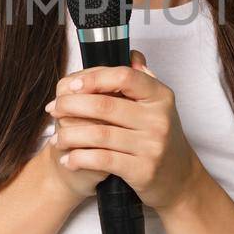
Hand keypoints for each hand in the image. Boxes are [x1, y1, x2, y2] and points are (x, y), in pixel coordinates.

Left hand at [44, 51, 202, 211]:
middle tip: (53, 109)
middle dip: (71, 106)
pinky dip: (79, 158)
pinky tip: (68, 159)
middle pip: (105, 105)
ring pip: (98, 134)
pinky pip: (102, 160)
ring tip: (56, 138)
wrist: (179, 178)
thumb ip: (142, 80)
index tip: (72, 85)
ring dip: (69, 136)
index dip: (94, 78)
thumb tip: (131, 54)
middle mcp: (158, 119)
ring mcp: (151, 145)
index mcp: (160, 96)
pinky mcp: (142, 170)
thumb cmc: (160, 137)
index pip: (124, 76)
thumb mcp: (158, 106)